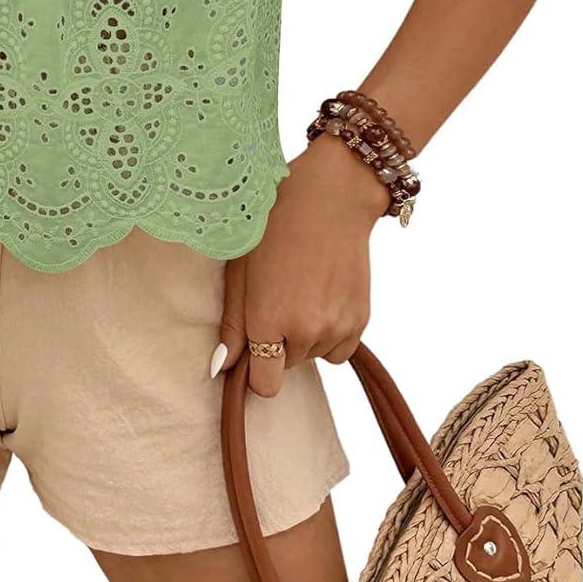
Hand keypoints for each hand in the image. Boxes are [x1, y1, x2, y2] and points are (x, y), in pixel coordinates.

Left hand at [215, 130, 390, 395]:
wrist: (331, 197)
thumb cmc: (275, 225)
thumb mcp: (241, 268)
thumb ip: (232, 323)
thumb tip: (221, 368)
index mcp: (268, 318)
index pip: (263, 384)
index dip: (254, 371)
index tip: (251, 349)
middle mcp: (305, 331)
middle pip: (286, 367)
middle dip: (276, 343)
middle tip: (276, 298)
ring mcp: (337, 327)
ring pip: (312, 357)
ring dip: (303, 337)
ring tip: (300, 291)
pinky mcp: (361, 320)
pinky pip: (339, 351)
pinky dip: (329, 335)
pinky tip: (321, 298)